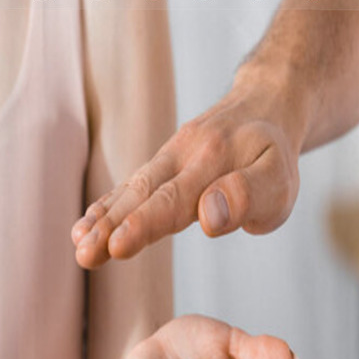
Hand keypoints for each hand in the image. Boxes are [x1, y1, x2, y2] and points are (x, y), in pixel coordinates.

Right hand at [70, 76, 300, 268]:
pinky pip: (131, 184)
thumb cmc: (275, 155)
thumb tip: (207, 217)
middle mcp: (184, 154)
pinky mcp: (163, 163)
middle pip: (142, 193)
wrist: (268, 103)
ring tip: (78, 244)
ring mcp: (169, 156)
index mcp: (213, 161)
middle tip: (83, 255)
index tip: (116, 247)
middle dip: (110, 226)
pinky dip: (107, 204)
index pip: (173, 199)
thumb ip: (248, 196)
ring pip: (132, 187)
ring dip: (102, 217)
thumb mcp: (280, 179)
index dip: (143, 224)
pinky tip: (85, 226)